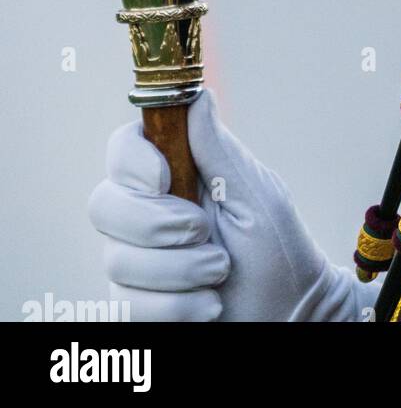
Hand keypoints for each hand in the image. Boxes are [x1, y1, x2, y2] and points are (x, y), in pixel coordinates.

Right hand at [88, 88, 375, 321]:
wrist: (290, 312)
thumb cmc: (279, 248)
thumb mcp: (255, 194)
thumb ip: (219, 150)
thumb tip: (197, 95)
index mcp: (177, 172)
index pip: (123, 148)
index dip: (131, 161)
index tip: (163, 178)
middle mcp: (147, 212)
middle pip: (103, 204)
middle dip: (155, 223)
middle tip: (203, 231)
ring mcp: (138, 259)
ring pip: (116, 259)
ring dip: (178, 270)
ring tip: (221, 270)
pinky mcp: (137, 304)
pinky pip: (125, 305)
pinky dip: (174, 307)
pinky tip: (209, 305)